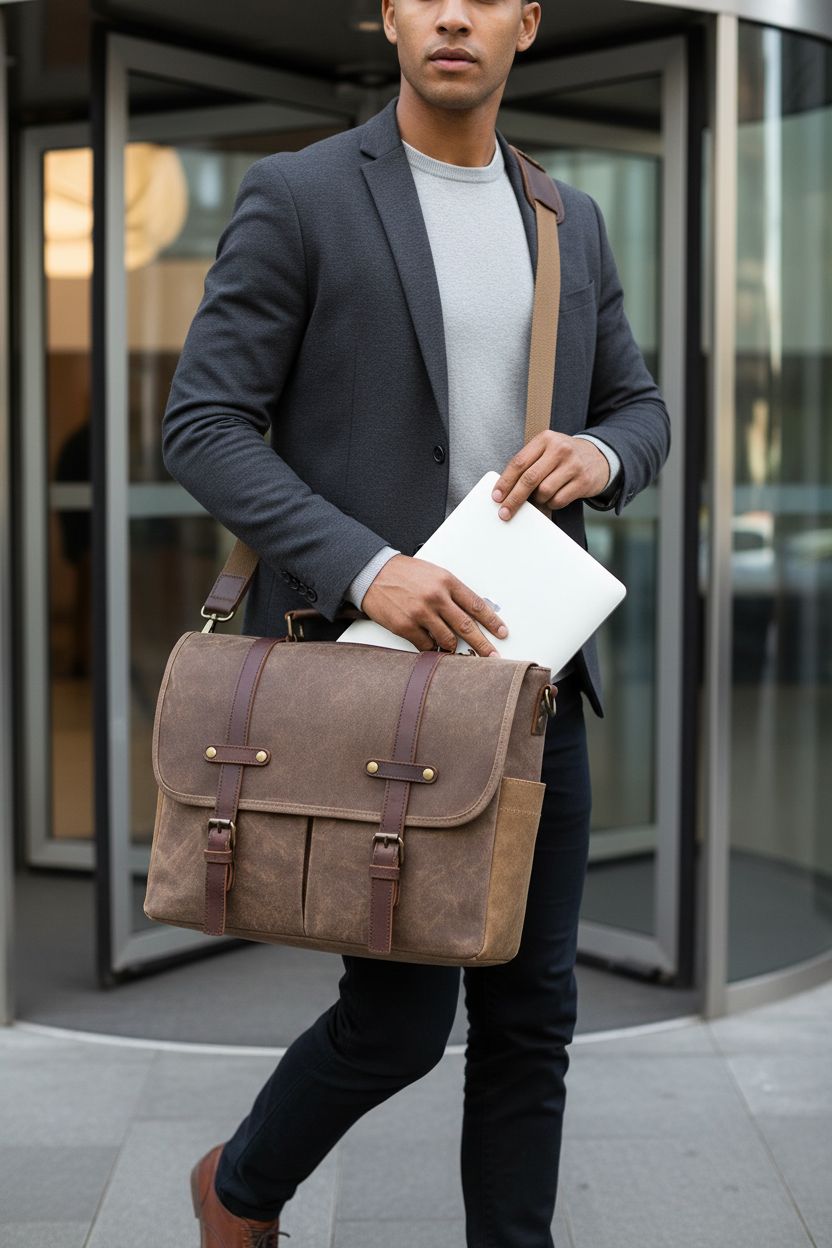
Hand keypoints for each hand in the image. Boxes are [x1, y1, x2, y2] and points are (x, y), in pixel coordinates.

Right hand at [361, 555, 508, 656]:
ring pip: (447, 639)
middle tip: (492, 656)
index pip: (477, 605)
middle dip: (483, 644)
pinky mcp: (405, 625)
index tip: (502, 633)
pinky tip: (431, 645)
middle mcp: (436, 597)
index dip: (492, 622)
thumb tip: (471, 613)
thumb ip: (452, 592)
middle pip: (467, 626)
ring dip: (452, 646)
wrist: (373, 573)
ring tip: (452, 647)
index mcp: (447, 581)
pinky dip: (431, 648)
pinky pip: (426, 645)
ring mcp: (421, 612)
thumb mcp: (433, 574)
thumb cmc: (404, 574)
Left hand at [491, 431, 609, 518]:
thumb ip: (528, 464)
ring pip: (544, 491)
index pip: (519, 462)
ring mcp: (573, 465)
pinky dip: (552, 503)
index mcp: (545, 439)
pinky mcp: (583, 481)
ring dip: (538, 500)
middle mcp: (559, 449)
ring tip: (540, 497)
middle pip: (529, 479)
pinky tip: (554, 498)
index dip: (505, 482)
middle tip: (504, 512)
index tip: (496, 497)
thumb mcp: (546, 450)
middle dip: (514, 498)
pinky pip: (559, 500)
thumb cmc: (564, 457)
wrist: (599, 456)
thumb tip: (505, 491)